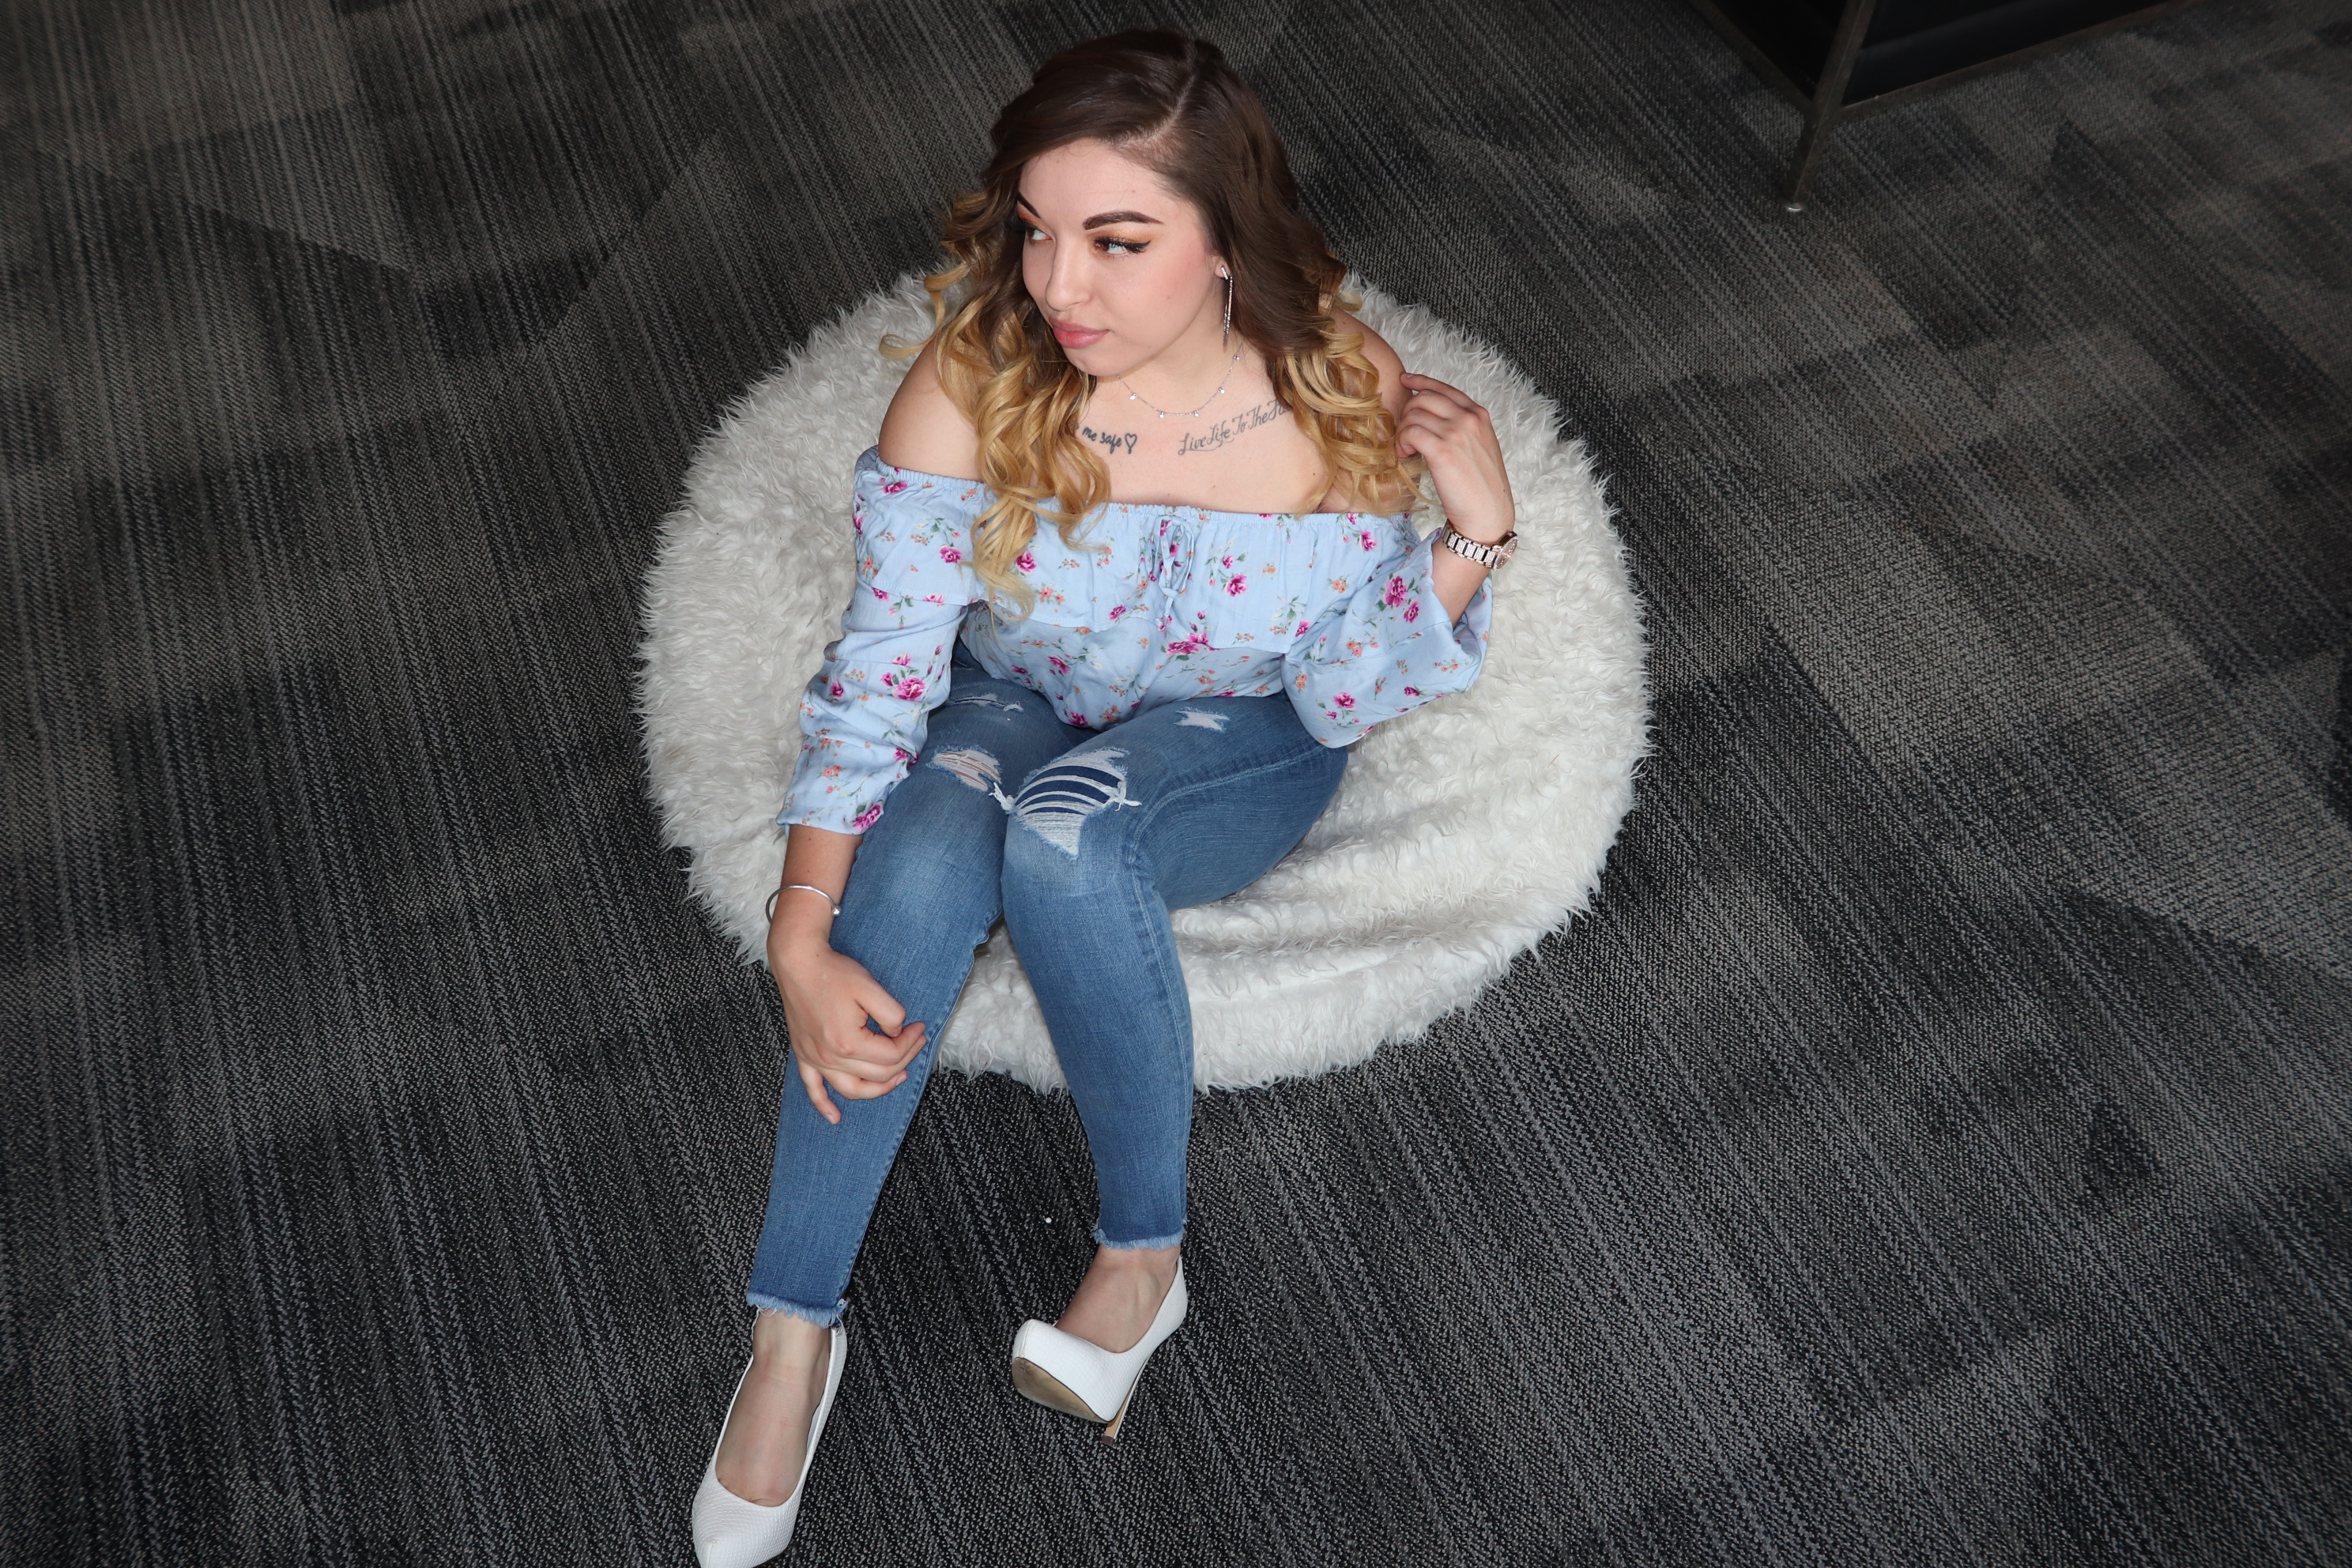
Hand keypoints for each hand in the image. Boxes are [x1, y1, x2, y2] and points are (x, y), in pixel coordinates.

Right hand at [767, 924, 924, 1124]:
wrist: (798, 963)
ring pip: (851, 1089)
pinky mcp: (803, 1054)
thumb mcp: (871, 987)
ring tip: (897, 1078)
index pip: (891, 1055)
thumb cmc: (833, 973)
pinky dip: (823, 1105)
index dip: (911, 1042)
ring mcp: (814, 1058)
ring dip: (877, 1089)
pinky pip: (812, 1088)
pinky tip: (835, 1117)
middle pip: (877, 1074)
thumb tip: (897, 1033)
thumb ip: (891, 1014)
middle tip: (915, 1041)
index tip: (919, 1027)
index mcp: (849, 1042)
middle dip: (904, 1059)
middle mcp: (830, 1056)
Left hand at [1396, 372, 1514, 543]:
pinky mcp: (1443, 450)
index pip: (1444, 388)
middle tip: (1405, 435)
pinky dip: (1402, 442)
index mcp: (1479, 415)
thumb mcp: (1479, 447)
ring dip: (1403, 431)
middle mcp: (1469, 418)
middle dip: (1407, 413)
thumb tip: (1432, 417)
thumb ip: (1462, 427)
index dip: (1420, 381)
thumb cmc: (1481, 486)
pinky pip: (1410, 432)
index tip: (1405, 381)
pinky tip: (1405, 455)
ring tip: (1405, 450)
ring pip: (1414, 414)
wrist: (1488, 513)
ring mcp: (1457, 433)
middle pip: (1424, 398)